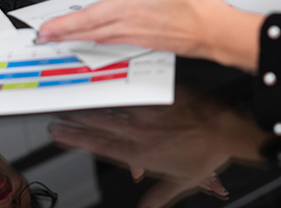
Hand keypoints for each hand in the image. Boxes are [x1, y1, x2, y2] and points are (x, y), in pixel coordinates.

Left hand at [38, 0, 262, 69]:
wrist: (215, 31)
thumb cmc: (196, 5)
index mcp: (130, 6)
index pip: (89, 17)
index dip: (64, 25)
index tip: (46, 29)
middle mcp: (129, 25)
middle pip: (88, 31)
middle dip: (63, 34)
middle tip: (44, 38)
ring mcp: (137, 36)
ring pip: (99, 38)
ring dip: (78, 38)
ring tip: (63, 38)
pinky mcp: (146, 42)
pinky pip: (114, 42)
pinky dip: (98, 40)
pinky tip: (98, 38)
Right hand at [50, 89, 267, 207]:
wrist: (223, 130)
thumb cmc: (204, 156)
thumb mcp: (181, 184)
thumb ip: (158, 196)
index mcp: (141, 154)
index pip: (101, 146)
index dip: (77, 140)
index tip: (59, 134)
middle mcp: (140, 132)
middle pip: (100, 125)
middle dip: (75, 121)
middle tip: (57, 114)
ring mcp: (148, 113)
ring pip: (113, 108)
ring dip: (91, 105)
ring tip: (73, 100)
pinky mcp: (158, 97)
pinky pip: (134, 93)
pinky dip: (118, 91)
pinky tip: (105, 85)